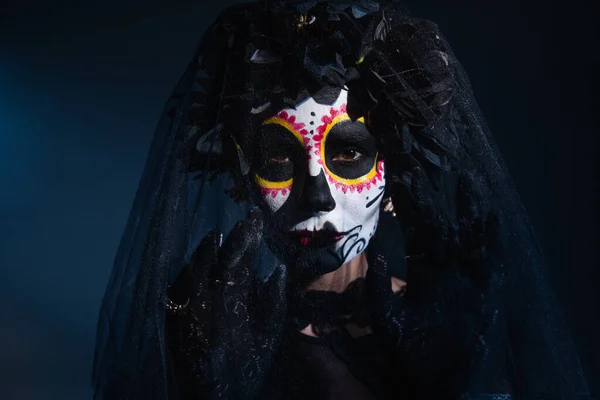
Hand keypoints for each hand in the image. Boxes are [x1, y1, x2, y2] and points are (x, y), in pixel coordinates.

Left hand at [166, 207, 286, 399]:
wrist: (209, 399)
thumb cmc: (244, 370)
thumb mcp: (267, 340)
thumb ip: (273, 303)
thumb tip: (278, 268)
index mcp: (231, 306)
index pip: (237, 261)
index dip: (245, 239)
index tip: (253, 222)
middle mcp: (204, 302)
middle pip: (215, 260)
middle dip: (230, 240)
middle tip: (242, 224)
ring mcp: (185, 308)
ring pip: (194, 269)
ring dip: (207, 252)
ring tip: (218, 237)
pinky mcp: (172, 317)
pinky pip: (180, 285)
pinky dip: (190, 271)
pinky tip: (197, 264)